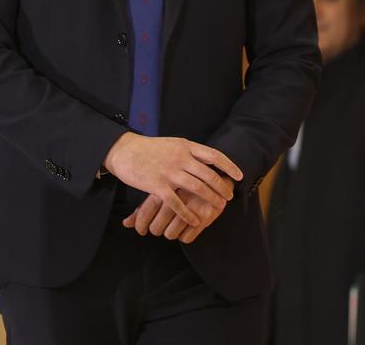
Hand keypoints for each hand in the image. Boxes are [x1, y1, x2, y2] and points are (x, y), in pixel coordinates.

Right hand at [104, 134, 242, 226]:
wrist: (125, 150)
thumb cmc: (150, 149)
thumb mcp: (174, 144)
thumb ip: (190, 152)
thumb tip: (209, 159)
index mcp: (186, 146)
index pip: (214, 156)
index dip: (229, 166)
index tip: (239, 176)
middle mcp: (180, 158)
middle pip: (208, 175)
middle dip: (222, 187)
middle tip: (229, 196)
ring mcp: (169, 172)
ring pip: (197, 188)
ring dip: (211, 199)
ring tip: (219, 207)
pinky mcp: (157, 185)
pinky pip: (177, 203)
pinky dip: (188, 213)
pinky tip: (195, 220)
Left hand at [123, 176, 231, 243]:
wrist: (217, 171)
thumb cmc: (183, 180)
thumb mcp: (164, 185)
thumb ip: (145, 205)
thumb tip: (125, 223)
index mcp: (168, 182)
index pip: (146, 211)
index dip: (140, 224)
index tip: (141, 230)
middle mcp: (179, 194)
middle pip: (156, 226)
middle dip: (155, 230)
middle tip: (157, 228)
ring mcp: (194, 205)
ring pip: (171, 234)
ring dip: (169, 233)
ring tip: (171, 228)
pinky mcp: (208, 215)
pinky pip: (186, 237)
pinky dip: (183, 236)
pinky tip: (185, 228)